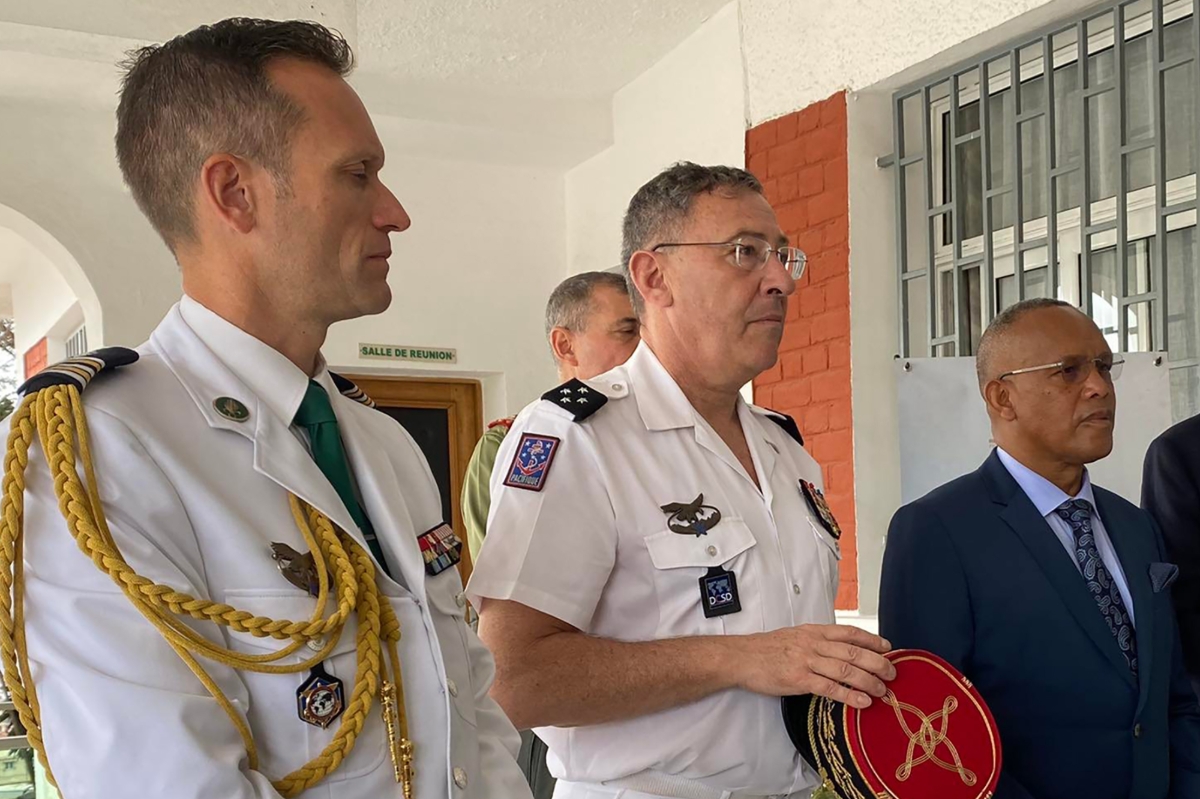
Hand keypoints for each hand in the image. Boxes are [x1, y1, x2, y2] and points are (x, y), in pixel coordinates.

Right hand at [737, 624, 894, 707]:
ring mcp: (806, 661)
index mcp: (814, 631)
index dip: (872, 640)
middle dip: (878, 663)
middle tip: (893, 673)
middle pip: (854, 652)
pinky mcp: (798, 679)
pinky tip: (862, 702)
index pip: (850, 633)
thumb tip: (840, 651)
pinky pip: (830, 688)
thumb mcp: (795, 636)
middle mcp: (813, 644)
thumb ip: (818, 641)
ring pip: (846, 670)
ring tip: (883, 691)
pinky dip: (849, 696)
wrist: (741, 657)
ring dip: (869, 681)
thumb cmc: (767, 648)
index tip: (888, 648)